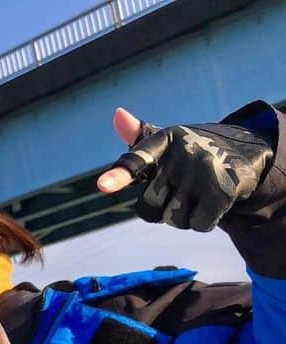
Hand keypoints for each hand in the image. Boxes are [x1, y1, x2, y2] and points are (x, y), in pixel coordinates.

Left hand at [97, 106, 273, 231]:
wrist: (245, 151)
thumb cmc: (190, 153)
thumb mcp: (166, 143)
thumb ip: (137, 138)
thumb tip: (118, 114)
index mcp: (163, 140)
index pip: (136, 160)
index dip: (119, 175)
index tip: (102, 186)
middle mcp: (183, 152)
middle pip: (148, 207)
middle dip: (161, 208)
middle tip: (179, 191)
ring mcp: (204, 170)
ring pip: (174, 219)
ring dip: (183, 217)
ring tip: (197, 194)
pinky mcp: (224, 189)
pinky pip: (198, 224)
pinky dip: (203, 222)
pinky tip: (213, 202)